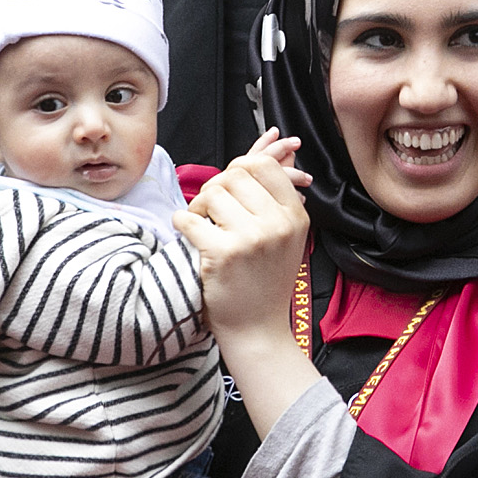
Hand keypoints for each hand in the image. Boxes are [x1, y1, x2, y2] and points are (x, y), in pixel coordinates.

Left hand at [177, 130, 314, 349]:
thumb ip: (280, 194)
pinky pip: (190, 219)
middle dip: (216, 188)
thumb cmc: (266, 281)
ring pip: (211, 194)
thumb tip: (284, 148)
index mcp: (295, 215)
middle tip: (211, 211)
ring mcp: (252, 238)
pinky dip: (182, 225)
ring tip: (203, 227)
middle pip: (234, 175)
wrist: (259, 329)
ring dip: (199, 207)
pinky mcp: (225, 253)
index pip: (263, 166)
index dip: (240, 170)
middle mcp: (278, 223)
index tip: (231, 189)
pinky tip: (190, 237)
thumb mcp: (287, 235)